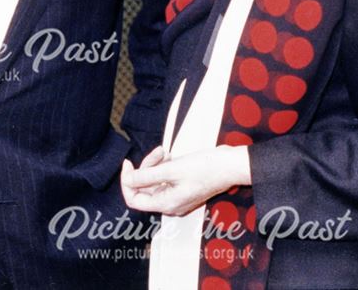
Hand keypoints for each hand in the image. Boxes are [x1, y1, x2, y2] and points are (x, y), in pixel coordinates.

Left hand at [120, 145, 250, 216]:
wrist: (230, 166)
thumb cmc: (204, 168)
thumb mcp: (171, 169)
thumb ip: (146, 176)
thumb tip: (127, 179)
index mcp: (166, 204)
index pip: (133, 200)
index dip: (127, 181)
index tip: (128, 162)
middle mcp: (170, 205)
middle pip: (143, 189)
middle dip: (145, 168)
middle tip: (157, 153)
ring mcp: (177, 198)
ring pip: (153, 182)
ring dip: (155, 165)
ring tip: (165, 152)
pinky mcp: (182, 189)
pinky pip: (164, 180)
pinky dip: (163, 167)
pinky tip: (170, 156)